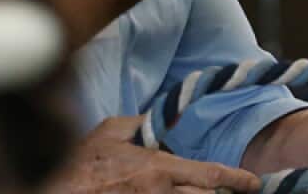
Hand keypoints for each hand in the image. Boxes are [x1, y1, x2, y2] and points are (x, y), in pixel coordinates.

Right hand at [44, 116, 261, 193]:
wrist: (54, 188)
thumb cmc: (79, 162)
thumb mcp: (110, 131)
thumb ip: (140, 124)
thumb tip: (158, 121)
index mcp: (158, 169)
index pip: (210, 174)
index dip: (237, 180)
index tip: (254, 183)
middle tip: (234, 191)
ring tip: (213, 193)